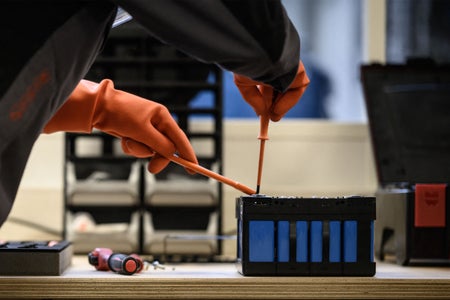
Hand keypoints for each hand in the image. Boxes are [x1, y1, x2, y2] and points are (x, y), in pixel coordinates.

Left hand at [43, 79, 197, 173]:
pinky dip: (131, 147)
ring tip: (127, 141)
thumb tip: (172, 155)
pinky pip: (138, 147)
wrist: (98, 107)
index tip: (193, 168)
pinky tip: (123, 138)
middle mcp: (156, 122)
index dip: (188, 154)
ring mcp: (145, 128)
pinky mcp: (134, 133)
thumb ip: (159, 144)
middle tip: (152, 169)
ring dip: (139, 150)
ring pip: (150, 149)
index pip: (180, 138)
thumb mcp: (142, 131)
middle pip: (165, 147)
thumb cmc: (121, 114)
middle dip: (157, 157)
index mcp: (162, 116)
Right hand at [233, 61, 309, 120]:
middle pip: (281, 87)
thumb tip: (261, 112)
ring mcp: (289, 66)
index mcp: (265, 62)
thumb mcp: (243, 82)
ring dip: (280, 104)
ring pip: (288, 89)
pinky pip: (297, 89)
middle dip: (276, 104)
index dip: (267, 98)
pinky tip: (277, 109)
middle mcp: (279, 63)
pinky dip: (288, 102)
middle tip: (271, 117)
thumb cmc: (246, 61)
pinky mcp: (298, 71)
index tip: (263, 111)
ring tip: (271, 114)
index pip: (270, 82)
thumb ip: (253, 98)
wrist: (258, 51)